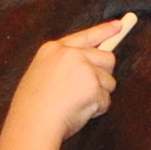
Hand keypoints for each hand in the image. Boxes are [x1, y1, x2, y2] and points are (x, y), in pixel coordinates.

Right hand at [9, 14, 137, 141]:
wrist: (32, 123)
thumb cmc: (33, 106)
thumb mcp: (41, 74)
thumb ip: (64, 66)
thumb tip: (91, 66)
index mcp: (54, 49)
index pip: (86, 36)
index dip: (104, 31)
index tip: (118, 26)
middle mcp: (71, 54)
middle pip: (107, 58)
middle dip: (104, 75)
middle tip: (90, 90)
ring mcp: (84, 68)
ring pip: (109, 81)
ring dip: (99, 95)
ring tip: (76, 104)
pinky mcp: (94, 86)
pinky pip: (106, 100)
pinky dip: (97, 109)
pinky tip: (79, 112)